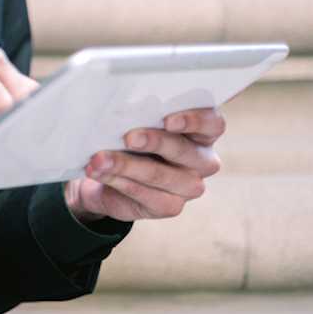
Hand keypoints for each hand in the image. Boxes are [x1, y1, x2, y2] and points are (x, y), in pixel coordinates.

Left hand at [64, 107, 224, 222]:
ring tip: (99, 158)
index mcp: (201, 132)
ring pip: (161, 175)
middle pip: (185, 150)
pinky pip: (147, 196)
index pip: (213, 124)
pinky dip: (120, 182)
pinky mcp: (170, 206)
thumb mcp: (133, 120)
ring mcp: (188, 186)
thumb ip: (138, 113)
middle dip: (154, 142)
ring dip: (126, 165)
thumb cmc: (125, 134)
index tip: (168, 119)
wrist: (105, 171)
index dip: (195, 121)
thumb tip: (122, 107)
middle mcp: (201, 160)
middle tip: (128, 137)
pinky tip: (101, 173)